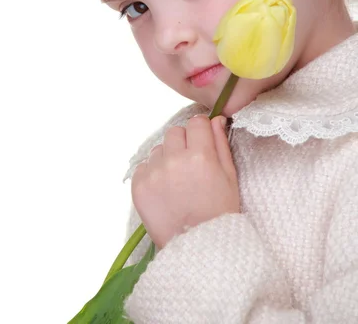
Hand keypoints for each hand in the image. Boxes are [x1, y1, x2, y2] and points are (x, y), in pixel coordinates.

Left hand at [131, 115, 239, 249]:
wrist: (199, 249)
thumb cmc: (220, 212)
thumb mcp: (230, 177)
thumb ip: (221, 144)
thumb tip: (215, 119)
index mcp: (201, 156)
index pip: (196, 122)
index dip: (201, 131)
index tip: (202, 141)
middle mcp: (174, 160)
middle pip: (175, 132)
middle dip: (183, 143)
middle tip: (190, 164)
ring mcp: (154, 173)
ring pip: (159, 149)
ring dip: (167, 158)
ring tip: (177, 181)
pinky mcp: (138, 186)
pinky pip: (144, 167)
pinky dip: (153, 174)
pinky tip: (165, 190)